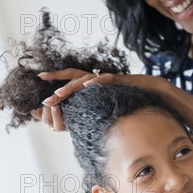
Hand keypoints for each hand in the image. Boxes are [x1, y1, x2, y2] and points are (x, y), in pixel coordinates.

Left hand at [37, 69, 172, 129]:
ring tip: (58, 94)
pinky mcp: (118, 80)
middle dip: (56, 82)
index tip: (40, 80)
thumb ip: (93, 105)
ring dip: (70, 87)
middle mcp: (96, 78)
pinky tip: (86, 85)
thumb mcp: (106, 103)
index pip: (70, 79)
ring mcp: (106, 78)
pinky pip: (105, 79)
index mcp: (91, 83)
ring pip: (84, 79)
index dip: (55, 79)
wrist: (152, 91)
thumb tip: (78, 115)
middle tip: (43, 90)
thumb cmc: (128, 98)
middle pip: (72, 76)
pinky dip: (95, 82)